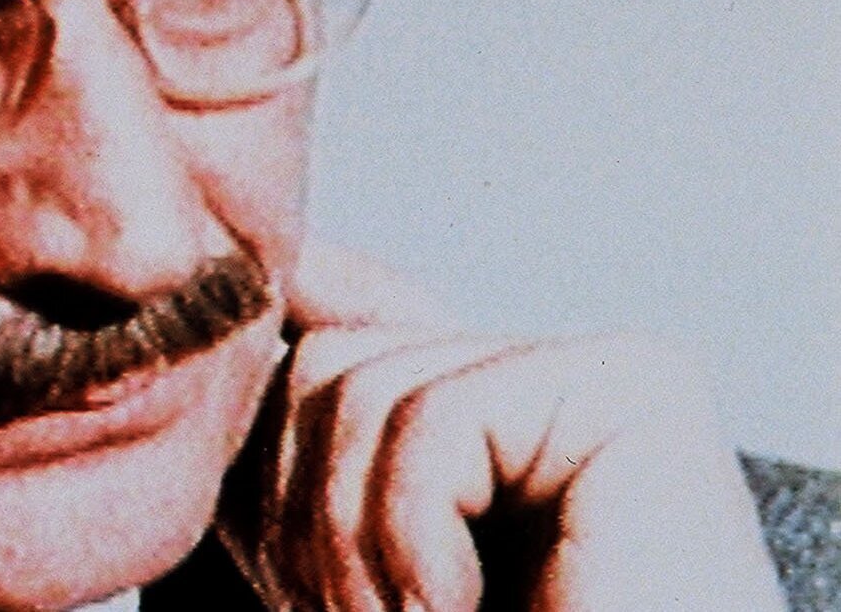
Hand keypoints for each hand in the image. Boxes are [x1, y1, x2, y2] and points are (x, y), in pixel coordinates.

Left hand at [216, 241, 784, 611]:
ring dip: (351, 547)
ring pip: (358, 385)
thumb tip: (256, 309)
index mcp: (489, 415)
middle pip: (325, 362)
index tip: (301, 584)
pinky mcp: (637, 390)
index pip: (313, 361)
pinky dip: (411, 544)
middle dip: (308, 514)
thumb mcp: (350, 558)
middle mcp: (553, 376)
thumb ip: (308, 442)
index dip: (269, 475)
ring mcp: (603, 372)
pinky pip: (432, 419)